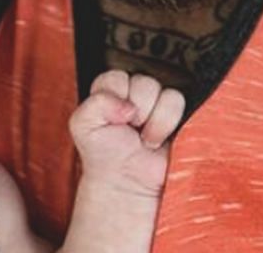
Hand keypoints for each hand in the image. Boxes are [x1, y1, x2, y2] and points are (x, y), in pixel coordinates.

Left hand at [68, 70, 185, 197]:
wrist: (127, 185)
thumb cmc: (104, 156)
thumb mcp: (82, 126)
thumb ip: (95, 103)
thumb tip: (127, 105)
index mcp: (112, 91)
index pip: (118, 76)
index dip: (117, 97)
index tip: (115, 118)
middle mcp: (136, 96)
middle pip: (145, 82)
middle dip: (138, 110)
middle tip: (132, 129)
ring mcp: (159, 107)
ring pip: (167, 93)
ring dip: (156, 121)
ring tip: (146, 138)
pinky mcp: (179, 119)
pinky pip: (180, 104)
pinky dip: (168, 125)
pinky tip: (158, 139)